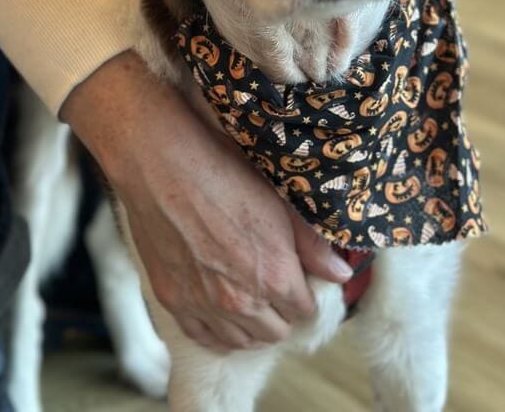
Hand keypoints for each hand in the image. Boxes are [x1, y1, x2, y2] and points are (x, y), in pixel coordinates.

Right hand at [61, 51, 352, 351]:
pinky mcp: (173, 302)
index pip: (304, 310)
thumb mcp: (278, 201)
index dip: (303, 290)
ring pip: (242, 341)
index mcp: (275, 277)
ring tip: (248, 294)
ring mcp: (204, 306)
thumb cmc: (223, 172)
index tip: (296, 273)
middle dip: (280, 309)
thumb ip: (313, 245)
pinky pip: (205, 339)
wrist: (162, 164)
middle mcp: (241, 302)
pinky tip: (220, 310)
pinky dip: (218, 331)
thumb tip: (342, 272)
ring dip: (251, 323)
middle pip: (276, 331)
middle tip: (272, 280)